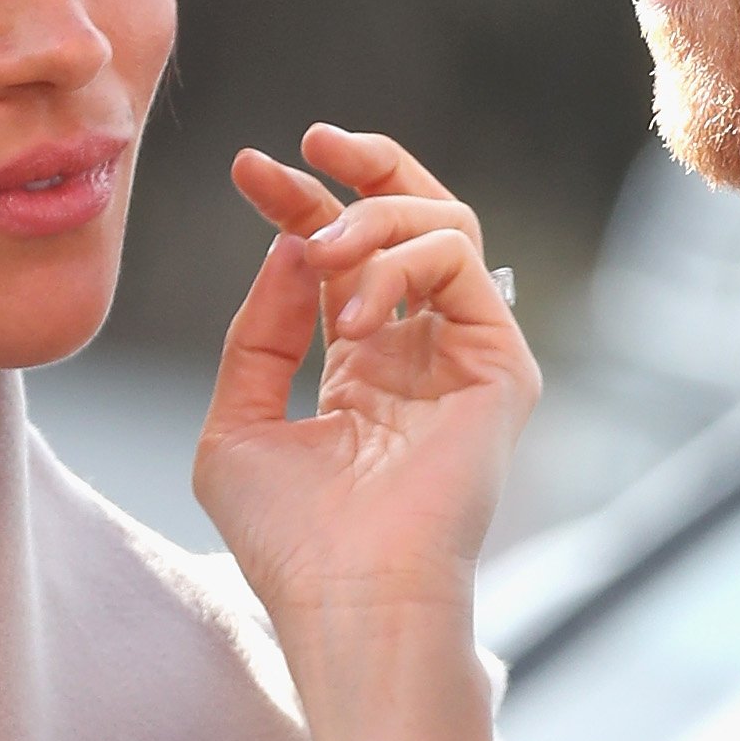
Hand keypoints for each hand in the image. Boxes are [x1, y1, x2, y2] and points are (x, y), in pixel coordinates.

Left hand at [193, 124, 538, 740]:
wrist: (348, 599)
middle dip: (361, 168)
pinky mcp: (501, 365)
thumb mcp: (238, 422)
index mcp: (364, 364)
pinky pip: (463, 262)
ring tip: (319, 246)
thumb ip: (259, 332)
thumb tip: (290, 243)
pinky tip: (353, 310)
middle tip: (309, 141)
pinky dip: (402, 260)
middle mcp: (422, 351)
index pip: (341, 257)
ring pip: (444, 224)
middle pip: (409, 220)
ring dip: (372, 215)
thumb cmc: (290, 541)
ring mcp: (465, 355)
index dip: (297, 201)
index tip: (248, 166)